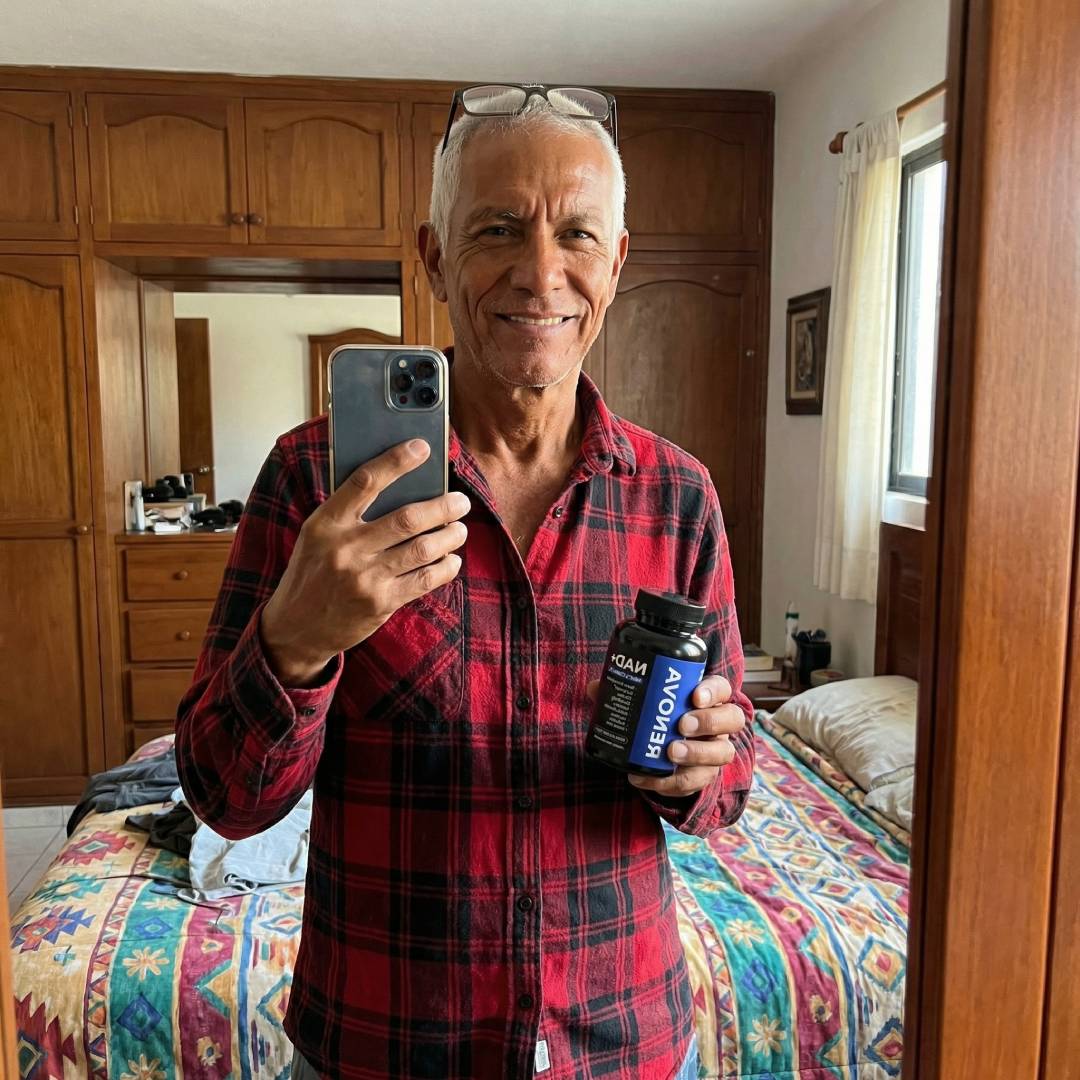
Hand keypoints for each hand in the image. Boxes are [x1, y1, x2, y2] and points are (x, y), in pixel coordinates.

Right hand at [260, 439, 469, 684]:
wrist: (296, 628)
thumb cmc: (313, 572)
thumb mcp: (317, 536)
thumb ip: (348, 512)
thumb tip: (402, 484)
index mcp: (326, 523)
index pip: (365, 481)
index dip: (396, 461)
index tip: (422, 447)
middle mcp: (346, 548)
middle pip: (406, 518)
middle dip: (442, 506)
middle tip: (460, 501)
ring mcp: (364, 578)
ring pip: (422, 549)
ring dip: (450, 536)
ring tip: (460, 528)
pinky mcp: (380, 603)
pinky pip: (424, 580)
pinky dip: (445, 567)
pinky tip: (451, 559)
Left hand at [587, 674, 746, 797]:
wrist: (664, 750)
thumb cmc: (659, 716)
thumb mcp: (645, 701)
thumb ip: (623, 693)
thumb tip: (595, 688)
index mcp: (708, 698)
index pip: (722, 688)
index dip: (713, 691)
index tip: (694, 695)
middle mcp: (719, 724)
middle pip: (732, 718)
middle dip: (708, 722)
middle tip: (682, 725)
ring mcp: (714, 751)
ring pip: (722, 753)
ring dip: (697, 754)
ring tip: (670, 753)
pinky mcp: (702, 776)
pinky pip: (694, 783)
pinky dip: (669, 783)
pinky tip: (644, 778)